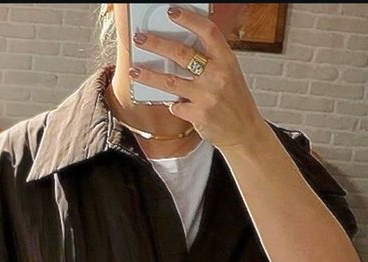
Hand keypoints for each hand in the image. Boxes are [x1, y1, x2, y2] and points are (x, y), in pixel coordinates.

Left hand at [129, 5, 269, 151]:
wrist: (244, 131)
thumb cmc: (235, 102)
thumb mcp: (230, 74)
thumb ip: (211, 61)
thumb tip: (182, 49)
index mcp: (226, 61)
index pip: (208, 32)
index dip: (189, 19)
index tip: (172, 12)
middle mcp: (217, 76)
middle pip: (182, 54)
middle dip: (157, 44)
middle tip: (141, 39)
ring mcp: (206, 96)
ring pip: (170, 81)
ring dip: (148, 75)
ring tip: (134, 71)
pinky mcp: (198, 114)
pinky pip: (176, 106)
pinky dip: (174, 105)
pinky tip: (176, 104)